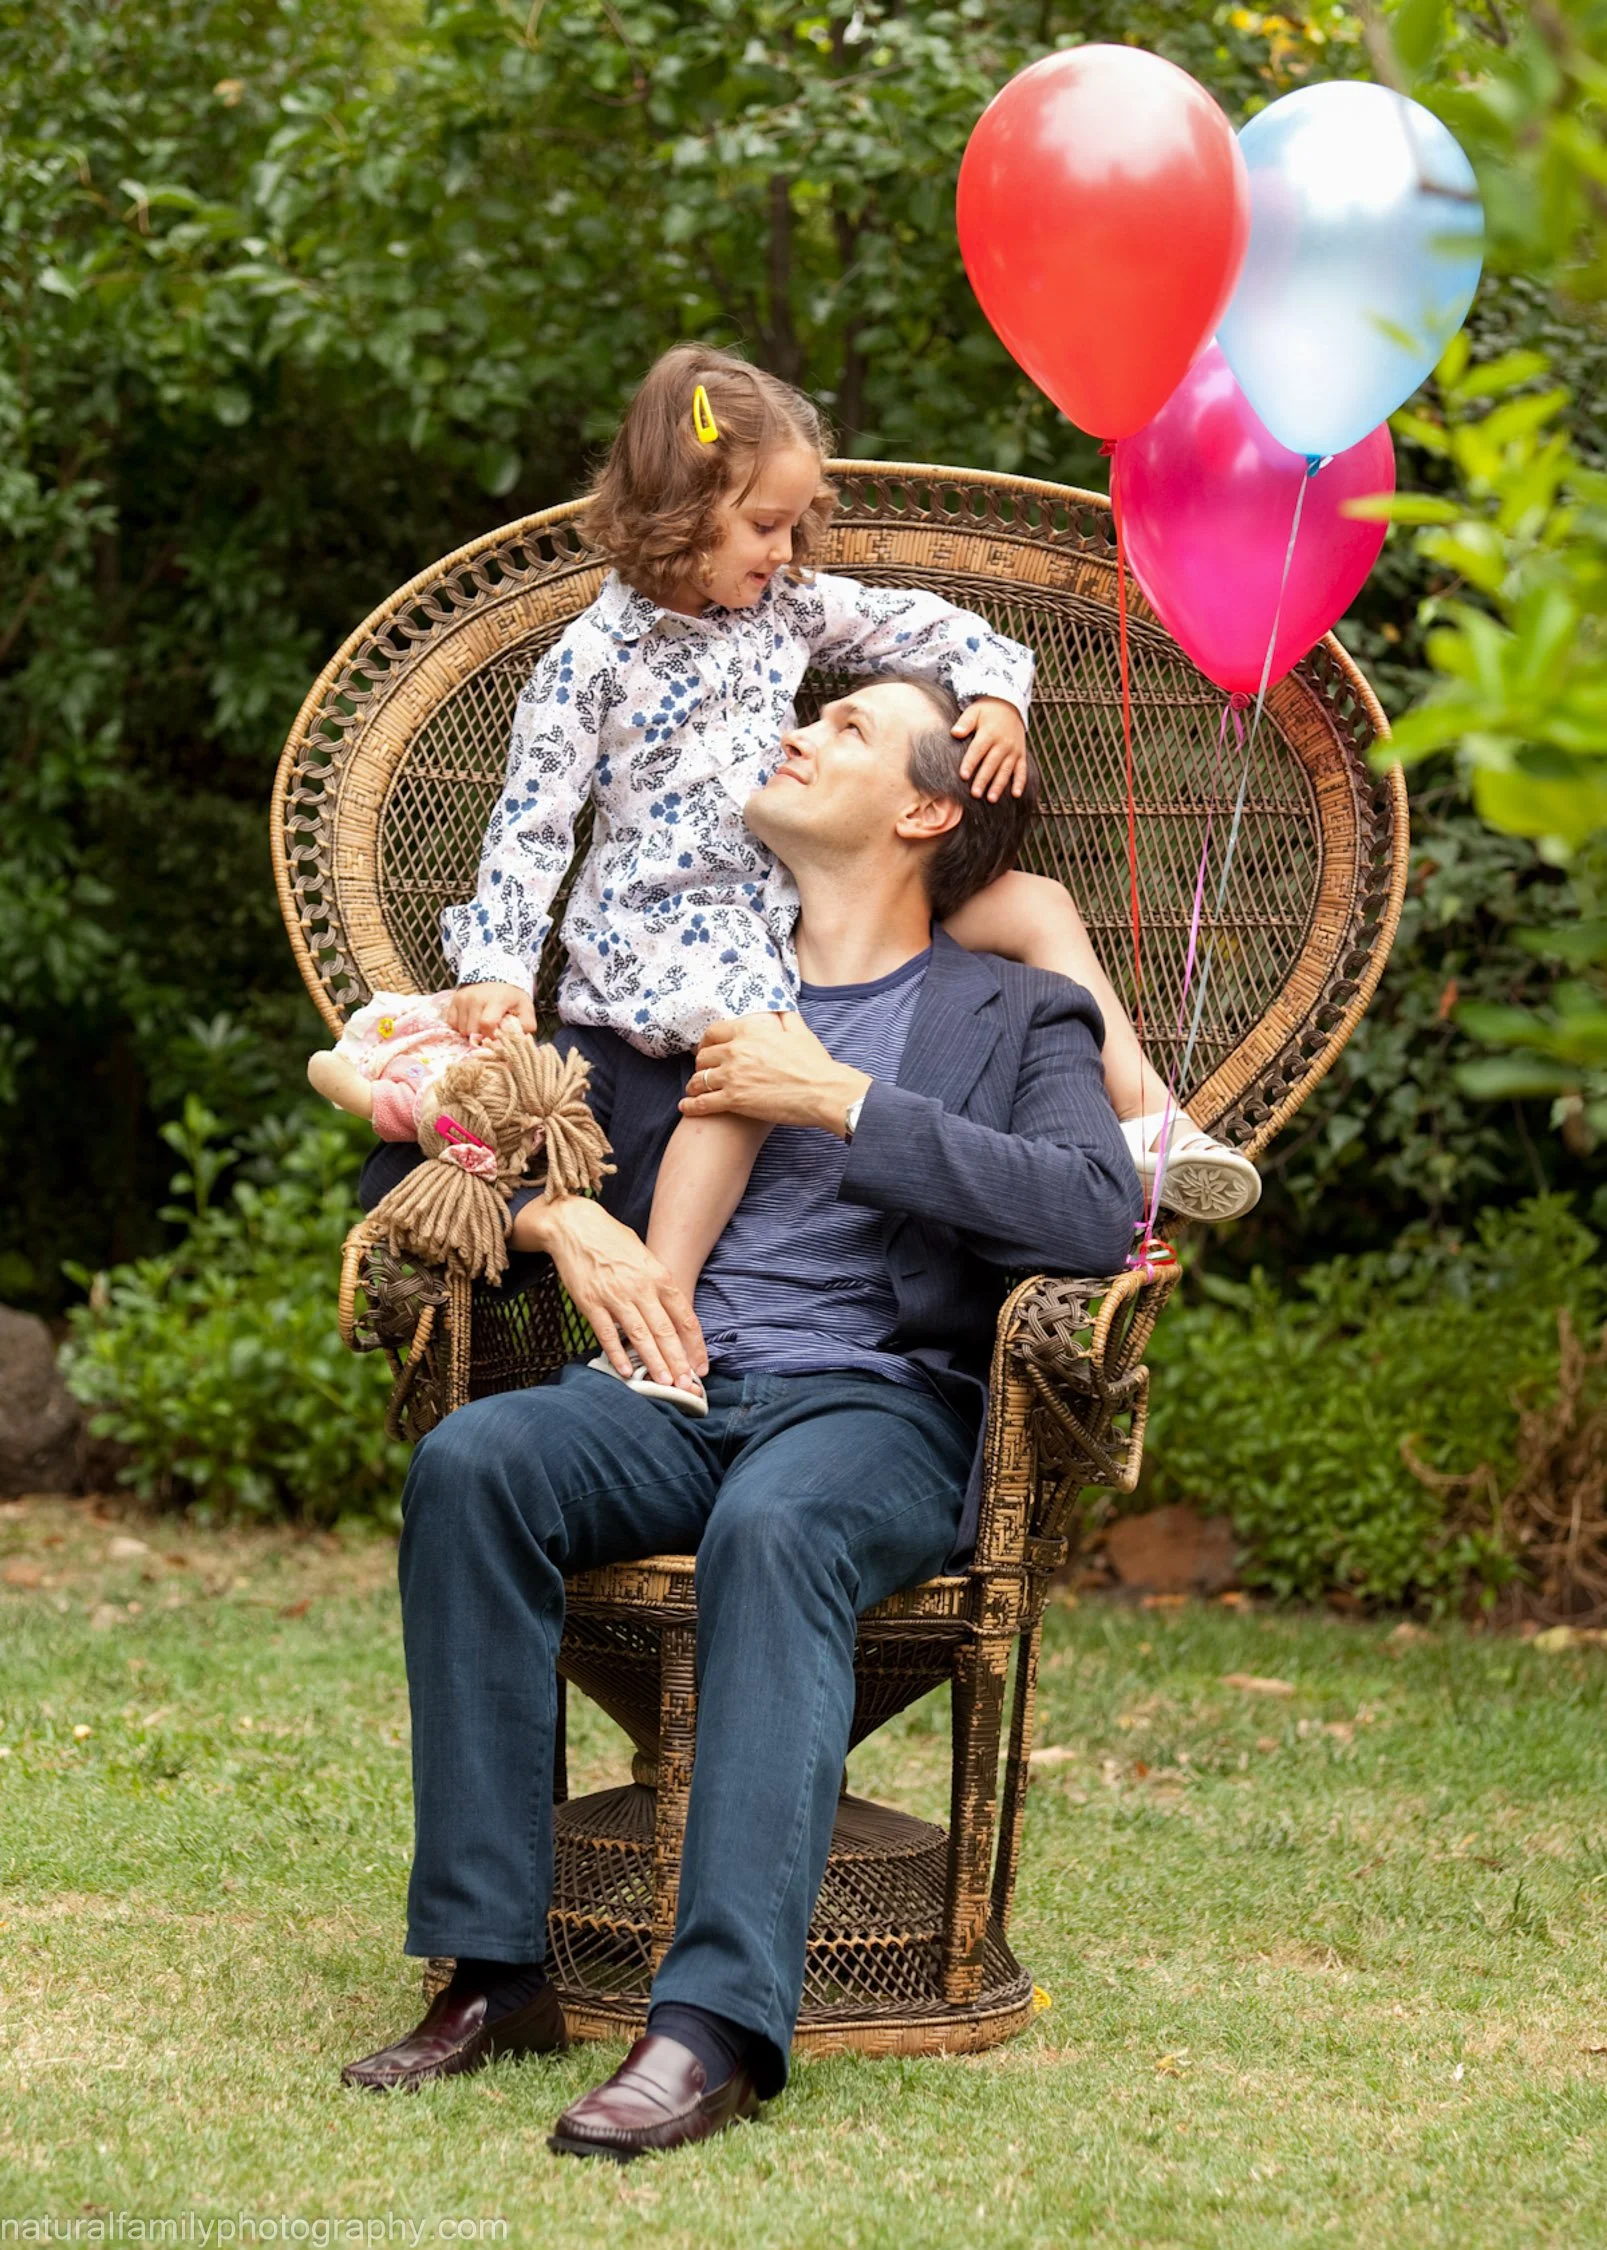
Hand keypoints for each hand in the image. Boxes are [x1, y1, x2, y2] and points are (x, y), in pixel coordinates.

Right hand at [445, 980, 536, 1042]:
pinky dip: (461, 1027)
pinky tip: (471, 1021)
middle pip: (472, 1030)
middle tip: (489, 1031)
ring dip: (471, 1032)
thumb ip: (526, 1025)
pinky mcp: (454, 1001)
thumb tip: (516, 1039)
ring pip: (462, 1029)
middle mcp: (476, 998)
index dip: (491, 1035)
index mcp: (496, 999)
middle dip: (481, 1036)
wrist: (496, 976)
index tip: (496, 1035)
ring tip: (481, 1025)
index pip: (487, 1024)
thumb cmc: (511, 996)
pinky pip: (452, 1023)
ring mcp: (463, 999)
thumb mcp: (525, 1007)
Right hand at [512, 1195, 706, 1386]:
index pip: (685, 1317)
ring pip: (640, 1335)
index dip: (695, 1345)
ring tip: (665, 1384)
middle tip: (687, 1386)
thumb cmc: (613, 1242)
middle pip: (666, 1330)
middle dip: (678, 1361)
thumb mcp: (645, 1257)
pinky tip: (626, 1372)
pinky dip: (617, 1354)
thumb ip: (659, 1285)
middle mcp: (641, 1287)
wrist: (576, 1226)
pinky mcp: (590, 1302)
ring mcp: (614, 1296)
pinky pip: (606, 1333)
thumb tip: (673, 1316)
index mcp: (659, 1276)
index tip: (701, 1367)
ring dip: (654, 1362)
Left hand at [679, 1013, 869, 1135]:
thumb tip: (779, 1010)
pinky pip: (703, 1103)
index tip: (705, 1050)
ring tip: (693, 1092)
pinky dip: (692, 1106)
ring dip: (694, 1086)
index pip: (714, 1033)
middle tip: (701, 1073)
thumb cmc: (814, 1064)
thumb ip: (784, 1018)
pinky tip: (686, 1108)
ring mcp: (733, 1075)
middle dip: (700, 1066)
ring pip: (700, 1080)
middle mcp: (736, 1050)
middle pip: (703, 1057)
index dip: (706, 1043)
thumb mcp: (800, 1031)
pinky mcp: (734, 1100)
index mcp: (750, 1030)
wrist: (823, 1091)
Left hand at [953, 696, 1028, 801]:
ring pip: (1006, 770)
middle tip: (975, 794)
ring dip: (999, 785)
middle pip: (991, 764)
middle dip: (983, 779)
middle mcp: (1003, 743)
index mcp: (989, 733)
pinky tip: (1016, 795)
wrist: (1010, 706)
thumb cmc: (986, 711)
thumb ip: (964, 722)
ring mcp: (1014, 750)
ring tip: (991, 799)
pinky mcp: (1021, 755)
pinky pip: (1022, 770)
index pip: (978, 750)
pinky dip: (1020, 782)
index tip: (963, 776)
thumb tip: (955, 733)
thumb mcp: (974, 711)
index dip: (970, 763)